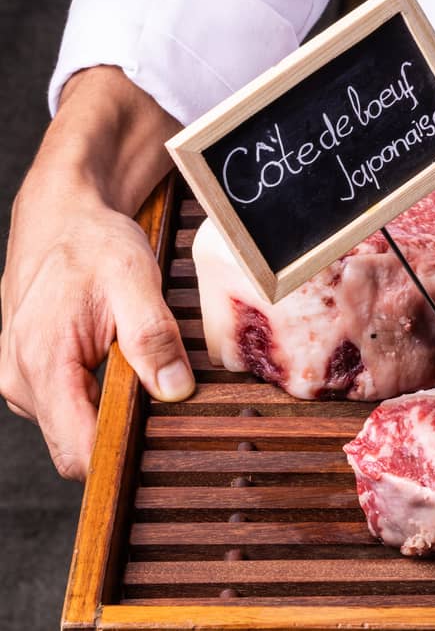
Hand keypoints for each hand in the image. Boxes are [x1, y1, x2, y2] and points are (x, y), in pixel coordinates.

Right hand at [0, 67, 187, 479]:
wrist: (61, 215)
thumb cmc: (92, 244)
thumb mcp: (134, 281)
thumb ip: (152, 337)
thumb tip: (174, 389)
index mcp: (43, 364)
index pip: (78, 450)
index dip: (121, 457)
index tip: (162, 444)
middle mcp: (22, 382)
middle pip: (76, 448)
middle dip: (122, 435)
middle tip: (163, 399)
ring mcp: (23, 381)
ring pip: (73, 429)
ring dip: (111, 413)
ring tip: (141, 371)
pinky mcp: (33, 376)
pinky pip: (69, 408)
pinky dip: (98, 397)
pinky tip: (120, 366)